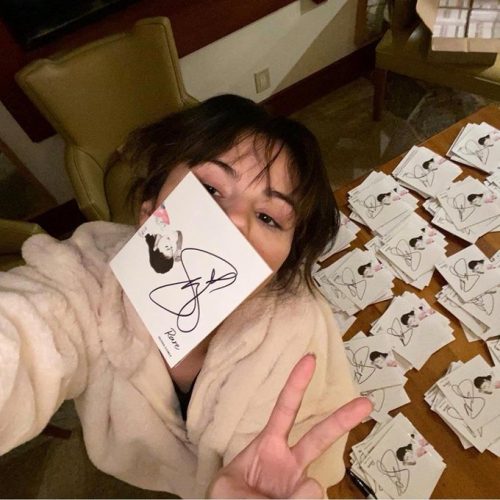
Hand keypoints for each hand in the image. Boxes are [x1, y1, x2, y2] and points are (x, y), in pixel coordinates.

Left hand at [207, 354, 371, 498]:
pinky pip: (313, 498)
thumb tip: (311, 485)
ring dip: (294, 497)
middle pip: (320, 436)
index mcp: (267, 446)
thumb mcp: (230, 488)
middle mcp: (289, 462)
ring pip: (314, 486)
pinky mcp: (307, 498)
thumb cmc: (227, 499)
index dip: (296, 384)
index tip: (309, 359)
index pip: (285, 409)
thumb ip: (259, 488)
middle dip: (343, 419)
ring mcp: (299, 484)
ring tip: (272, 498)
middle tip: (366, 403)